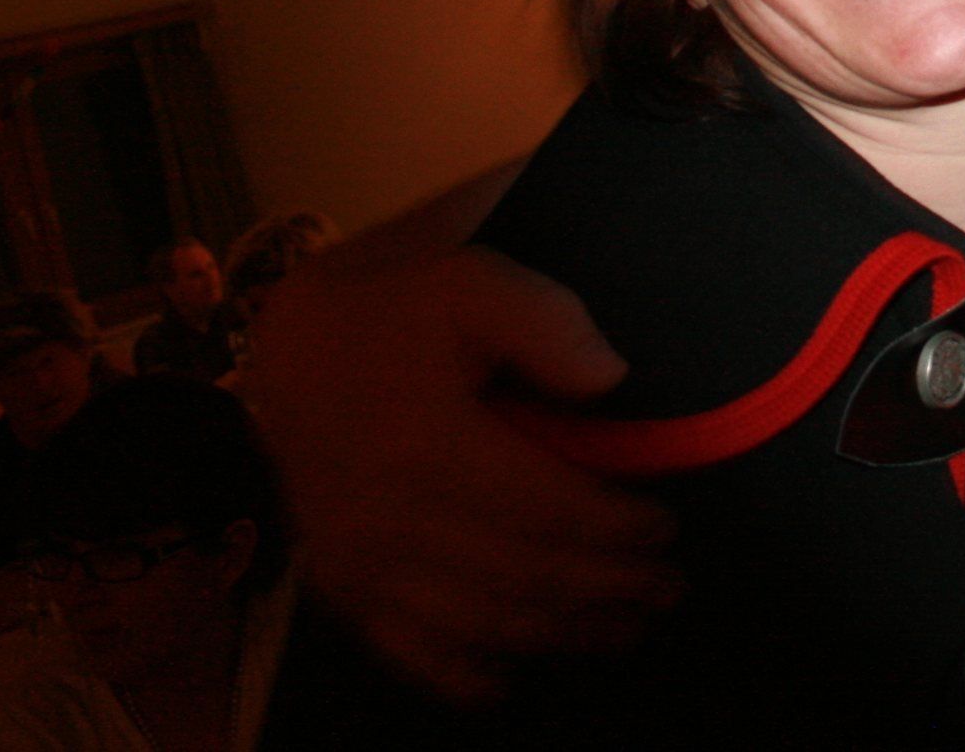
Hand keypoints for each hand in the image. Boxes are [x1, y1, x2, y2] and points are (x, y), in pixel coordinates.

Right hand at [244, 186, 681, 702]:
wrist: (297, 343)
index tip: (666, 528)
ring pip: (478, 622)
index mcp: (427, 444)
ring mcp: (359, 560)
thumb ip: (550, 327)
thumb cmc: (402, 310)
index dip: (614, 528)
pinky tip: (508, 679)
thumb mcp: (476, 285)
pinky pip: (404, 650)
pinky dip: (460, 674)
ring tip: (624, 628)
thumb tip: (611, 380)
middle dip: (606, 588)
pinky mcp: (340, 583)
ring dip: (559, 636)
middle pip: (522, 575)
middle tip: (666, 587)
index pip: (545, 508)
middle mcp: (389, 517)